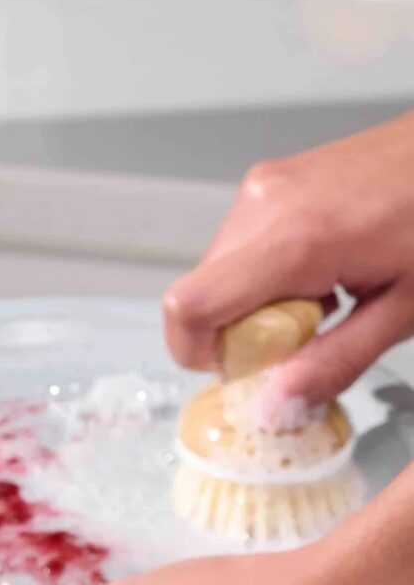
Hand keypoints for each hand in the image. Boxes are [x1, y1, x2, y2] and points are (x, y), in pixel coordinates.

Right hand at [163, 112, 413, 412]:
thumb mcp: (407, 309)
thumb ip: (336, 363)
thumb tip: (279, 403)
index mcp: (297, 239)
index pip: (191, 304)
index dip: (193, 351)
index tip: (236, 370)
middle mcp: (265, 205)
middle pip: (204, 293)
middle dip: (241, 331)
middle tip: (307, 337)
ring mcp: (263, 187)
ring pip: (220, 271)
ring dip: (255, 302)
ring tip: (325, 297)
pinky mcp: (268, 181)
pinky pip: (239, 245)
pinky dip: (266, 274)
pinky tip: (322, 272)